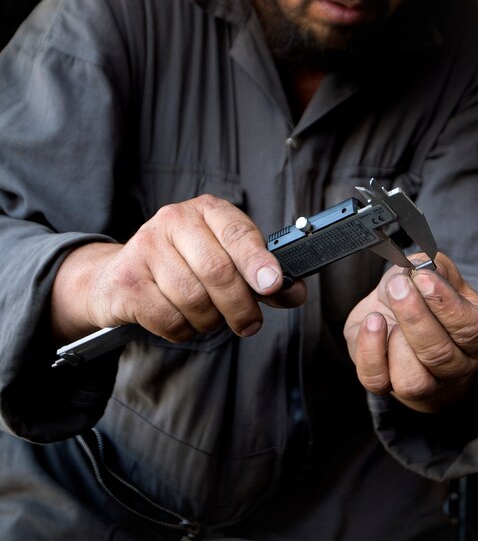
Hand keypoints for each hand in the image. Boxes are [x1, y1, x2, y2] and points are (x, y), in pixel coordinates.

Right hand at [51, 195, 305, 343]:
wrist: (120, 275)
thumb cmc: (183, 264)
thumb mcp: (225, 258)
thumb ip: (262, 275)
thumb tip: (295, 291)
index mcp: (206, 210)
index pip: (238, 233)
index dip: (258, 261)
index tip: (274, 285)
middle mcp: (174, 220)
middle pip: (218, 271)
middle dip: (240, 306)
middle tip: (250, 323)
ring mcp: (146, 248)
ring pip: (194, 299)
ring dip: (210, 321)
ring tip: (210, 318)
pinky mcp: (128, 279)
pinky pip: (169, 319)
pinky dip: (184, 330)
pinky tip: (183, 321)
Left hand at [343, 253, 477, 412]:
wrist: (395, 314)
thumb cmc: (420, 294)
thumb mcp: (435, 272)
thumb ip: (432, 266)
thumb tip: (419, 268)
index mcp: (477, 337)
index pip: (471, 329)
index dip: (445, 303)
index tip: (422, 277)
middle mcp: (455, 366)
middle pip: (439, 355)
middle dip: (414, 317)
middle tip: (397, 285)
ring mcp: (422, 381)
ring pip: (413, 380)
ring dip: (395, 341)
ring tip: (384, 315)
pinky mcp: (385, 383)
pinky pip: (377, 380)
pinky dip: (369, 351)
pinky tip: (372, 323)